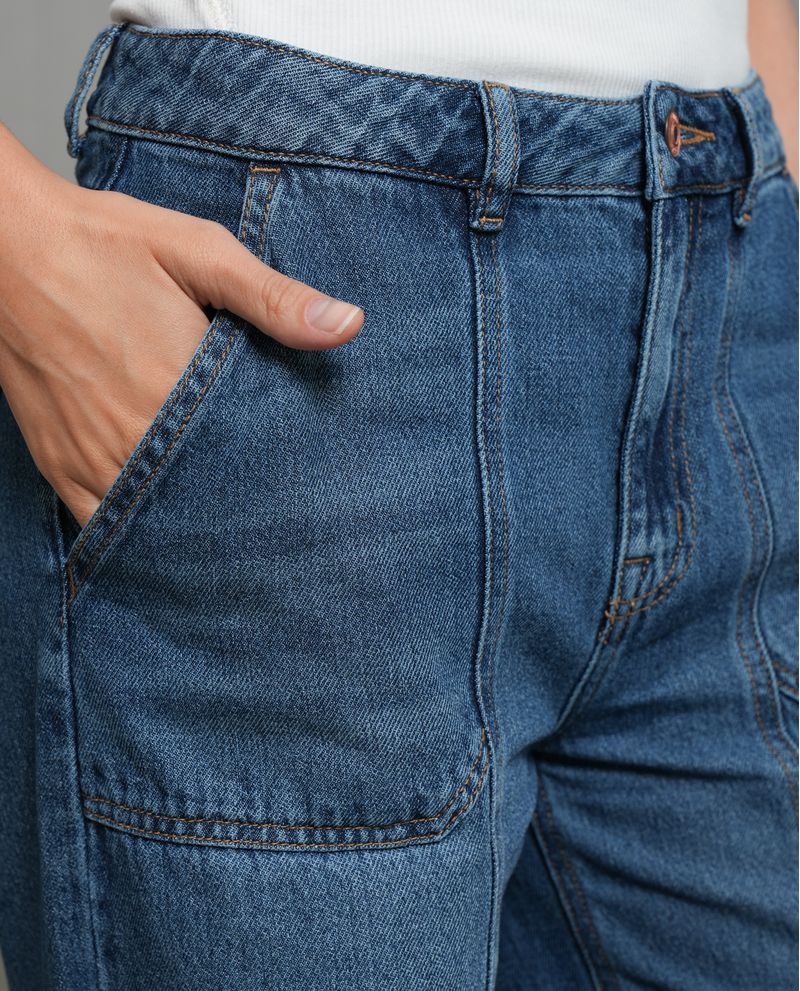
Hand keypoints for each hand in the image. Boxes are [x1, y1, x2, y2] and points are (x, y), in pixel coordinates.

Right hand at [0, 125, 363, 527]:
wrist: (5, 243)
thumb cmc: (105, 243)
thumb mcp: (199, 251)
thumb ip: (273, 297)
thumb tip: (349, 325)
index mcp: (176, 389)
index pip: (250, 461)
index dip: (283, 478)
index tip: (308, 485)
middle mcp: (130, 437)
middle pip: (207, 500)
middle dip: (243, 507)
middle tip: (280, 515)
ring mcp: (88, 457)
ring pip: (155, 522)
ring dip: (194, 524)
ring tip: (232, 526)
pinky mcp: (57, 462)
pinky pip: (99, 522)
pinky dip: (137, 530)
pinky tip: (167, 527)